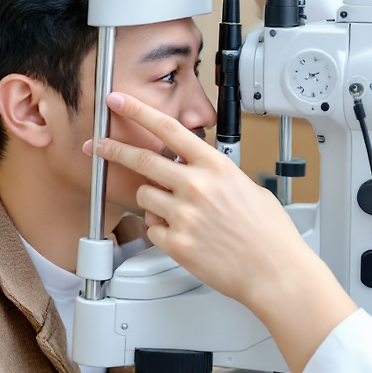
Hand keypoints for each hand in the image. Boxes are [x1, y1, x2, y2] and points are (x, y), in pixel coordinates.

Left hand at [89, 92, 355, 372]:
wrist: (274, 271)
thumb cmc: (269, 234)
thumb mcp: (249, 188)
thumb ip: (218, 176)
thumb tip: (201, 172)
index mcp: (215, 167)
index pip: (168, 128)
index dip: (138, 111)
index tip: (119, 101)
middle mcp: (196, 186)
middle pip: (142, 159)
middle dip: (113, 149)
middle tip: (97, 145)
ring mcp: (183, 215)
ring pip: (144, 197)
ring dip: (151, 201)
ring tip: (176, 213)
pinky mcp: (176, 243)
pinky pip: (151, 229)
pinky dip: (161, 231)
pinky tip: (184, 236)